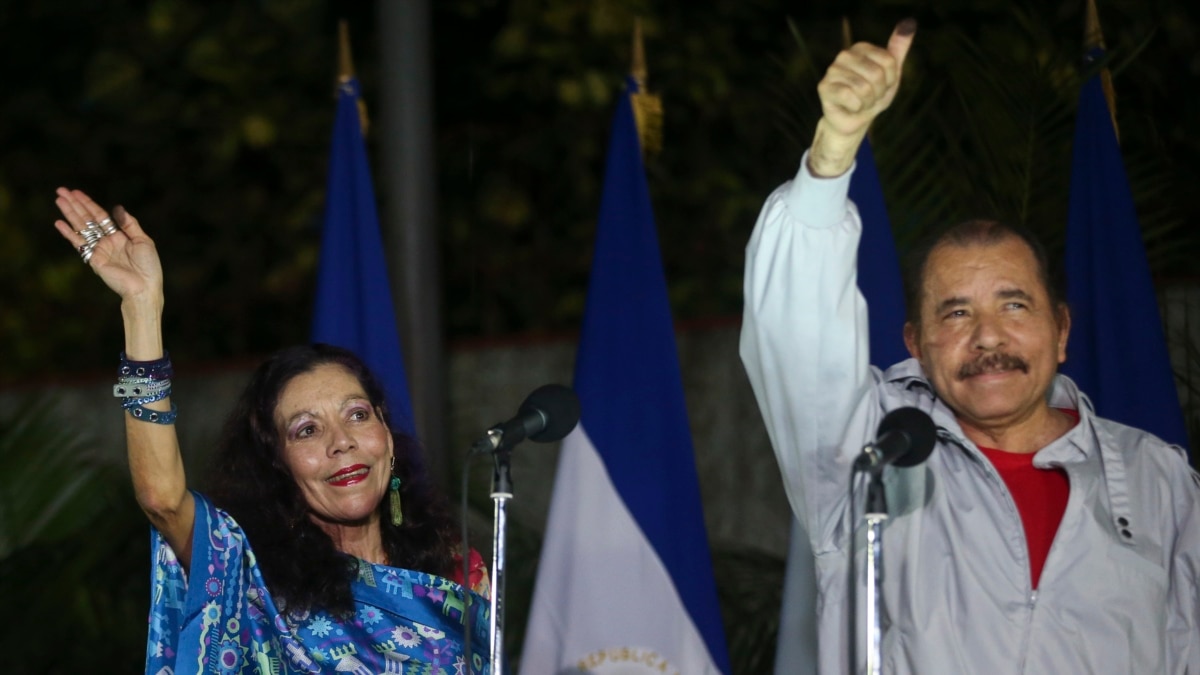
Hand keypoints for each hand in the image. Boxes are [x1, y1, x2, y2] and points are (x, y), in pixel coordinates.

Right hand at [53, 188, 162, 305]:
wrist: (144, 287)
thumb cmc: (149, 266)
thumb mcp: (143, 240)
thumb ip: (129, 224)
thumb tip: (116, 208)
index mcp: (119, 236)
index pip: (100, 216)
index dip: (88, 204)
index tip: (76, 192)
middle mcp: (107, 241)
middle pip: (87, 219)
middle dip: (75, 205)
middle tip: (61, 190)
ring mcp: (99, 250)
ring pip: (81, 227)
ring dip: (69, 214)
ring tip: (58, 200)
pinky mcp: (93, 259)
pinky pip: (79, 243)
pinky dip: (69, 233)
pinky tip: (59, 223)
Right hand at [808, 19, 915, 176]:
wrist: (854, 121)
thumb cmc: (873, 96)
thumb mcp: (891, 75)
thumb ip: (898, 51)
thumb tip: (908, 24)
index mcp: (861, 48)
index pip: (889, 61)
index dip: (890, 81)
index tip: (881, 86)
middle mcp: (845, 55)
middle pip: (877, 75)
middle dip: (878, 93)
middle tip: (869, 97)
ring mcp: (832, 70)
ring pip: (863, 88)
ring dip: (867, 102)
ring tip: (860, 103)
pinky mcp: (824, 86)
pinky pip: (849, 96)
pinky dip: (855, 107)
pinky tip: (849, 107)